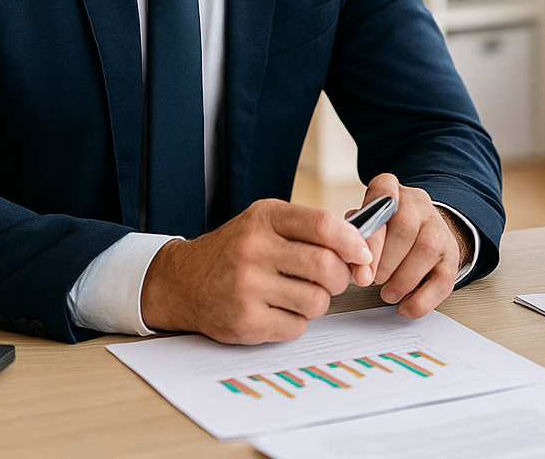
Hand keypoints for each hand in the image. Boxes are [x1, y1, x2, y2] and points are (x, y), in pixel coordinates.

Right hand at [140, 198, 373, 344]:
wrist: (181, 281)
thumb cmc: (235, 250)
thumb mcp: (266, 223)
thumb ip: (310, 230)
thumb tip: (362, 251)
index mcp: (265, 218)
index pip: (324, 226)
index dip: (354, 242)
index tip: (363, 255)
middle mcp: (254, 250)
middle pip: (326, 266)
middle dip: (341, 276)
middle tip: (333, 278)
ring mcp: (247, 288)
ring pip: (317, 300)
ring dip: (319, 301)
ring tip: (300, 293)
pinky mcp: (244, 322)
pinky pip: (297, 326)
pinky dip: (297, 321)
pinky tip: (278, 309)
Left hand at [358, 173, 467, 318]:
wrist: (421, 237)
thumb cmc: (384, 235)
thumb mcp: (363, 227)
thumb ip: (355, 239)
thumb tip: (354, 263)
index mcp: (391, 190)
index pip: (383, 194)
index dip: (370, 231)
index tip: (359, 259)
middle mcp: (418, 203)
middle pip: (404, 226)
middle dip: (383, 261)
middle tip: (369, 280)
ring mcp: (439, 227)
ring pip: (426, 249)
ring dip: (402, 280)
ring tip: (387, 293)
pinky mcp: (452, 255)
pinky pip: (442, 279)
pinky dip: (421, 300)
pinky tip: (406, 306)